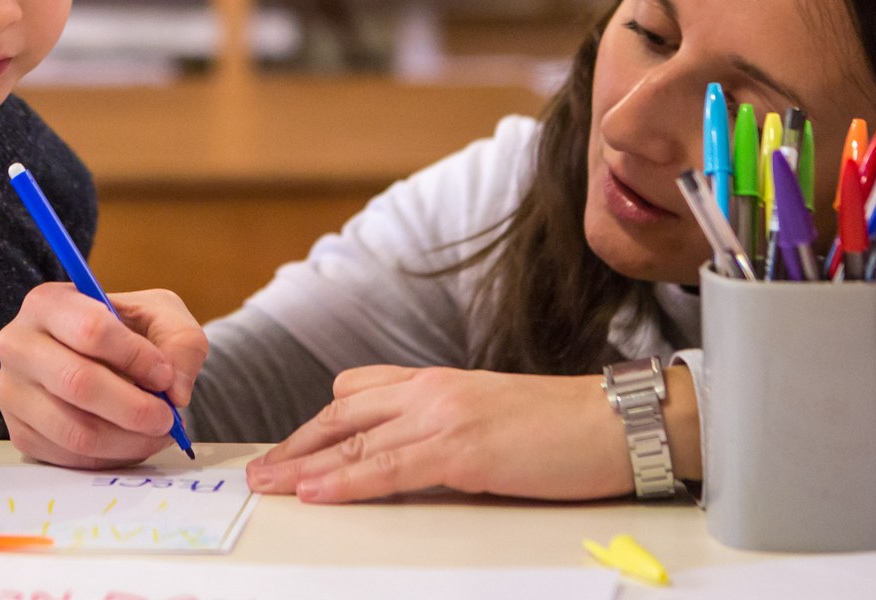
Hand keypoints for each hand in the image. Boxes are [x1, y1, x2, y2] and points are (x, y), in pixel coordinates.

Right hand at [0, 284, 208, 468]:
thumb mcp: (163, 316)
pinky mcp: (20, 432)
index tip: (164, 375)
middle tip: (167, 417)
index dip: (136, 357)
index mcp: (48, 303)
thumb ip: (182, 343)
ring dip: (127, 439)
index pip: (91, 329)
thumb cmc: (129, 331)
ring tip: (156, 433)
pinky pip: (69, 457)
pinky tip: (131, 441)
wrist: (103, 359)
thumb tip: (175, 391)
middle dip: (134, 408)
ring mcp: (12, 392)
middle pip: (78, 382)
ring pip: (74, 430)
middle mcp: (18, 345)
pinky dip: (110, 457)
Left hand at [245, 366, 634, 503]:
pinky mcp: (462, 450)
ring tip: (269, 487)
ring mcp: (444, 417)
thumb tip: (408, 458)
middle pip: (342, 415)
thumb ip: (444, 427)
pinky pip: (387, 469)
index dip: (316, 425)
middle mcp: (431, 391)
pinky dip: (345, 482)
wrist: (615, 422)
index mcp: (437, 381)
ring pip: (354, 443)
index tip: (287, 449)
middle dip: (296, 446)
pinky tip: (316, 493)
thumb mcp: (488, 415)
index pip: (356, 393)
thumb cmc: (563, 427)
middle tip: (261, 473)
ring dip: (303, 467)